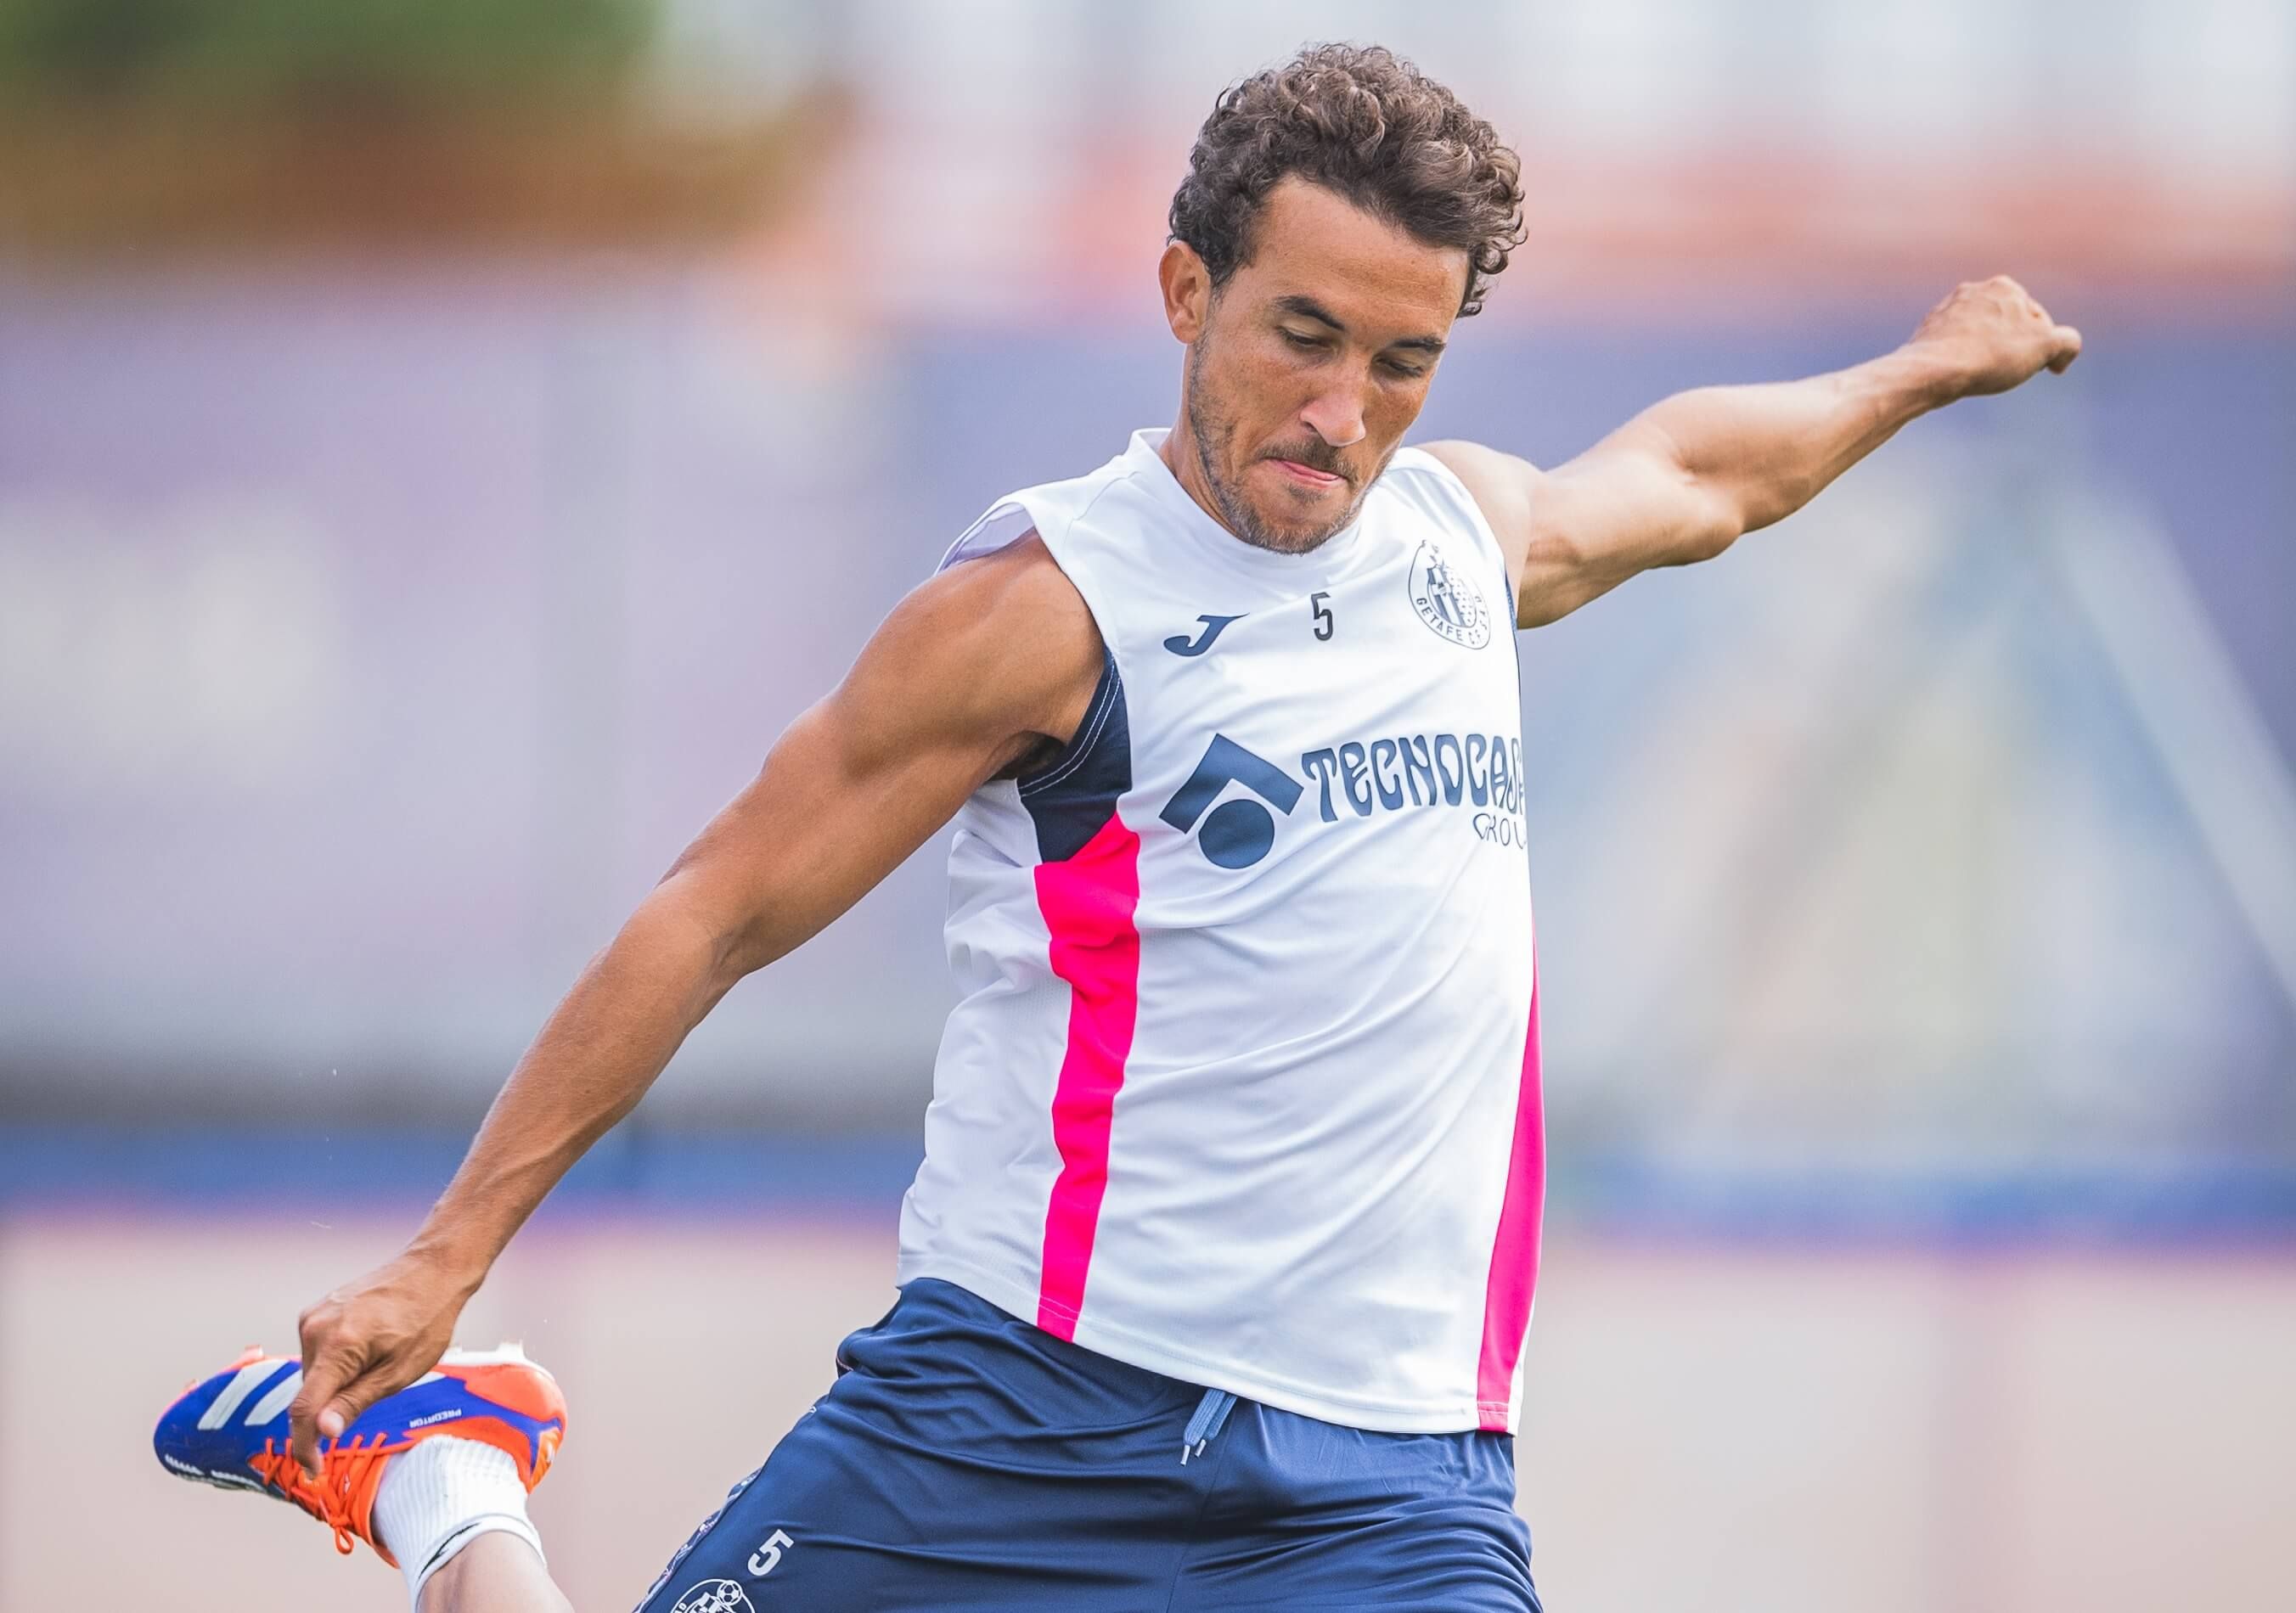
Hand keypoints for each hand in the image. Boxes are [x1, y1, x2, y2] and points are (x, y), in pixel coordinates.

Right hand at [288, 1247, 474, 1476]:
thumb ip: (355, 1402)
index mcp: (336, 1346)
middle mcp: (315, 1328)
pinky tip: (369, 1349)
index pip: (303, 1409)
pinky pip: (318, 1351)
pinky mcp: (318, 1310)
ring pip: (314, 1373)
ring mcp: (314, 1315)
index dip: (304, 1445)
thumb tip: (322, 1433)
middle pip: (309, 1391)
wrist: (433, 1270)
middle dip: (331, 1408)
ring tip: (379, 1362)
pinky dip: (336, 1363)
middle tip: (376, 1392)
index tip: (314, 1469)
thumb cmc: (426, 1321)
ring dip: (336, 1383)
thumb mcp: (399, 1373)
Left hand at [1905, 275, 2081, 397]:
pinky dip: (1961, 360)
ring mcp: (1946, 310)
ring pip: (1980, 336)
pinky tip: (1959, 374)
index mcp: (2005, 286)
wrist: (1932, 371)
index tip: (2039, 368)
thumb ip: (2068, 342)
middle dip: (2013, 348)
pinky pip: (1954, 347)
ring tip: (1982, 373)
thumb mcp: (2046, 347)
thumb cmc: (1991, 355)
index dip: (2044, 349)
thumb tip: (2066, 349)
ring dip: (1986, 354)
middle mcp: (1973, 291)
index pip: (2039, 321)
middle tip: (2007, 370)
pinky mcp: (1926, 331)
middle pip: (2008, 327)